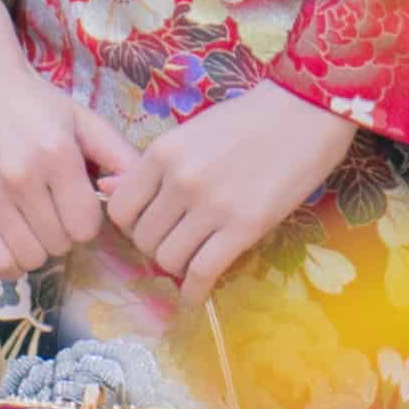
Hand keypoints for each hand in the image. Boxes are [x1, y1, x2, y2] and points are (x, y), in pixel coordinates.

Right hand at [0, 0, 135, 274]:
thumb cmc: (34, 103)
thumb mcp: (84, 120)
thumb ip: (119, 157)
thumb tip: (132, 198)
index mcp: (56, 155)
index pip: (86, 226)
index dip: (88, 218)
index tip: (78, 200)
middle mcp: (21, 178)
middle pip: (60, 244)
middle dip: (64, 230)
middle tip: (54, 205)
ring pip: (31, 258)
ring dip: (39, 246)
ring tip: (34, 219)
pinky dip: (11, 261)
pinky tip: (15, 237)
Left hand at [115, 82, 358, 299]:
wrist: (304, 113)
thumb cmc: (247, 120)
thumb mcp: (190, 133)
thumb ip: (151, 167)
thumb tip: (104, 192)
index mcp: (162, 152)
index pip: (121, 209)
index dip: (131, 224)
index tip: (149, 225)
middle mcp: (180, 180)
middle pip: (143, 239)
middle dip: (155, 247)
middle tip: (176, 242)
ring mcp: (211, 205)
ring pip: (168, 260)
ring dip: (177, 266)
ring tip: (193, 258)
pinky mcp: (244, 227)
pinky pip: (202, 273)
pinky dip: (194, 292)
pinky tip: (196, 295)